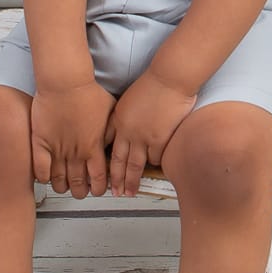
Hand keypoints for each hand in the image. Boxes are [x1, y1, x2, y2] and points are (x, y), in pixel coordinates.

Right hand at [30, 80, 115, 198]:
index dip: (98, 188)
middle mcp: (75, 152)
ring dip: (62, 186)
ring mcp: (57, 148)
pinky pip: (40, 168)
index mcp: (93, 147)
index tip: (97, 190)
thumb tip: (113, 143)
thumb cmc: (87, 91)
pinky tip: (46, 177)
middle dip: (80, 192)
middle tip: (80, 192)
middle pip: (78, 183)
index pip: (98, 178)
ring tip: (63, 187)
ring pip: (59, 179)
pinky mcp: (40, 141)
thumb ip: (111, 132)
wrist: (65, 82)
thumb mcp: (110, 112)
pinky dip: (43, 176)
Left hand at [107, 70, 197, 197]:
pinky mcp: (160, 139)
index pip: (107, 146)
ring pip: (135, 165)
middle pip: (118, 161)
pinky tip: (156, 167)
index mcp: (118, 119)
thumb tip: (122, 132)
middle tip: (114, 193)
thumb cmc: (152, 84)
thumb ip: (123, 118)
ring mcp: (143, 137)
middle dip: (115, 179)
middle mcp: (127, 131)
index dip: (104, 161)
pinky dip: (156, 162)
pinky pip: (156, 158)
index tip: (102, 174)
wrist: (169, 78)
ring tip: (130, 192)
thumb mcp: (128, 100)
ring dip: (132, 180)